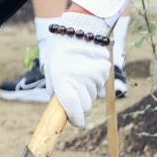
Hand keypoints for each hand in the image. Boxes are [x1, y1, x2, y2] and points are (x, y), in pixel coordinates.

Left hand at [41, 12, 112, 128]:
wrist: (72, 34)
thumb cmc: (58, 58)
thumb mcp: (51, 76)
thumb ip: (57, 95)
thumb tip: (65, 113)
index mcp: (62, 81)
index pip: (73, 109)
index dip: (76, 119)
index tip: (77, 122)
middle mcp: (79, 79)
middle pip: (86, 106)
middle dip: (81, 104)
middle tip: (75, 92)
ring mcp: (93, 74)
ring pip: (94, 95)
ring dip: (88, 90)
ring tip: (79, 75)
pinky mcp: (104, 68)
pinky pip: (101, 84)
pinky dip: (95, 81)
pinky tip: (88, 69)